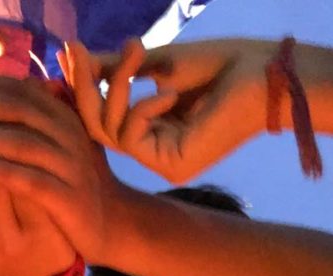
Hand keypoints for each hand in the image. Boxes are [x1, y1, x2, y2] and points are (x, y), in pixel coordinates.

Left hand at [0, 73, 122, 265]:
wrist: (110, 224)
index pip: (16, 88)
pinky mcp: (69, 198)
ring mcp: (70, 166)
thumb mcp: (54, 143)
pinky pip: (32, 180)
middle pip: (15, 108)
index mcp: (61, 117)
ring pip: (21, 142)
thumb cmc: (69, 181)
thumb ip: (29, 116)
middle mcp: (68, 135)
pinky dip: (3, 171)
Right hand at [71, 38, 274, 182]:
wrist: (262, 73)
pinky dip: (141, 110)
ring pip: (110, 132)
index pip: (102, 115)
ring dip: (116, 89)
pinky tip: (167, 92)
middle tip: (77, 52)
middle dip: (87, 88)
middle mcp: (154, 150)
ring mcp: (163, 162)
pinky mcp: (172, 166)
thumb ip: (117, 69)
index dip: (82, 86)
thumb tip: (73, 58)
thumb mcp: (158, 63)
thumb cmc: (221, 64)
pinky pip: (131, 139)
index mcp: (153, 129)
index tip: (70, 51)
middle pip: (98, 128)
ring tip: (136, 54)